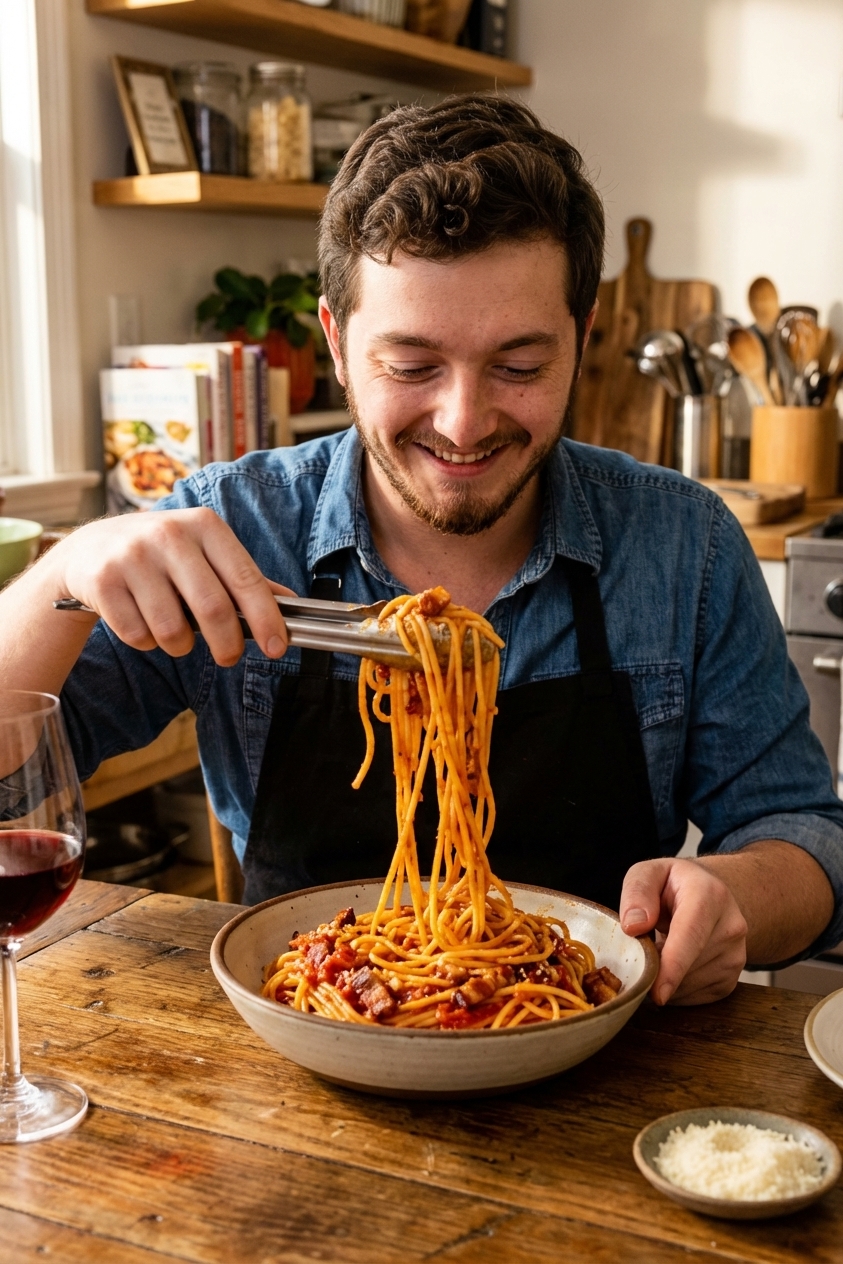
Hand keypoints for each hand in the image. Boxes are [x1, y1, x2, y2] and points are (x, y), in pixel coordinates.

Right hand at [51, 508, 291, 666]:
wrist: (90, 549)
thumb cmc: (162, 555)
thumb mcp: (204, 553)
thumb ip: (243, 578)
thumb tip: (292, 604)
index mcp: (204, 525)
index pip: (246, 578)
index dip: (266, 618)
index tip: (277, 648)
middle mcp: (169, 535)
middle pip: (213, 609)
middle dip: (227, 645)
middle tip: (228, 657)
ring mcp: (133, 556)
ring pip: (173, 630)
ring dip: (180, 646)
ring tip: (173, 631)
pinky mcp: (102, 581)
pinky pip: (138, 635)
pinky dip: (146, 641)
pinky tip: (141, 620)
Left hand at [619, 858, 747, 1005]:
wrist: (709, 895)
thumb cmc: (673, 884)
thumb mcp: (648, 873)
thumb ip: (637, 892)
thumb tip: (633, 926)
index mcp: (709, 895)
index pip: (691, 936)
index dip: (674, 967)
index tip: (658, 994)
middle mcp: (731, 927)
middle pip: (687, 967)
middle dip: (656, 969)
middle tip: (642, 947)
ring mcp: (736, 956)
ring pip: (690, 986)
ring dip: (664, 980)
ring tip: (659, 950)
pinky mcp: (731, 979)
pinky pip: (695, 998)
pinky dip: (675, 990)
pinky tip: (671, 967)